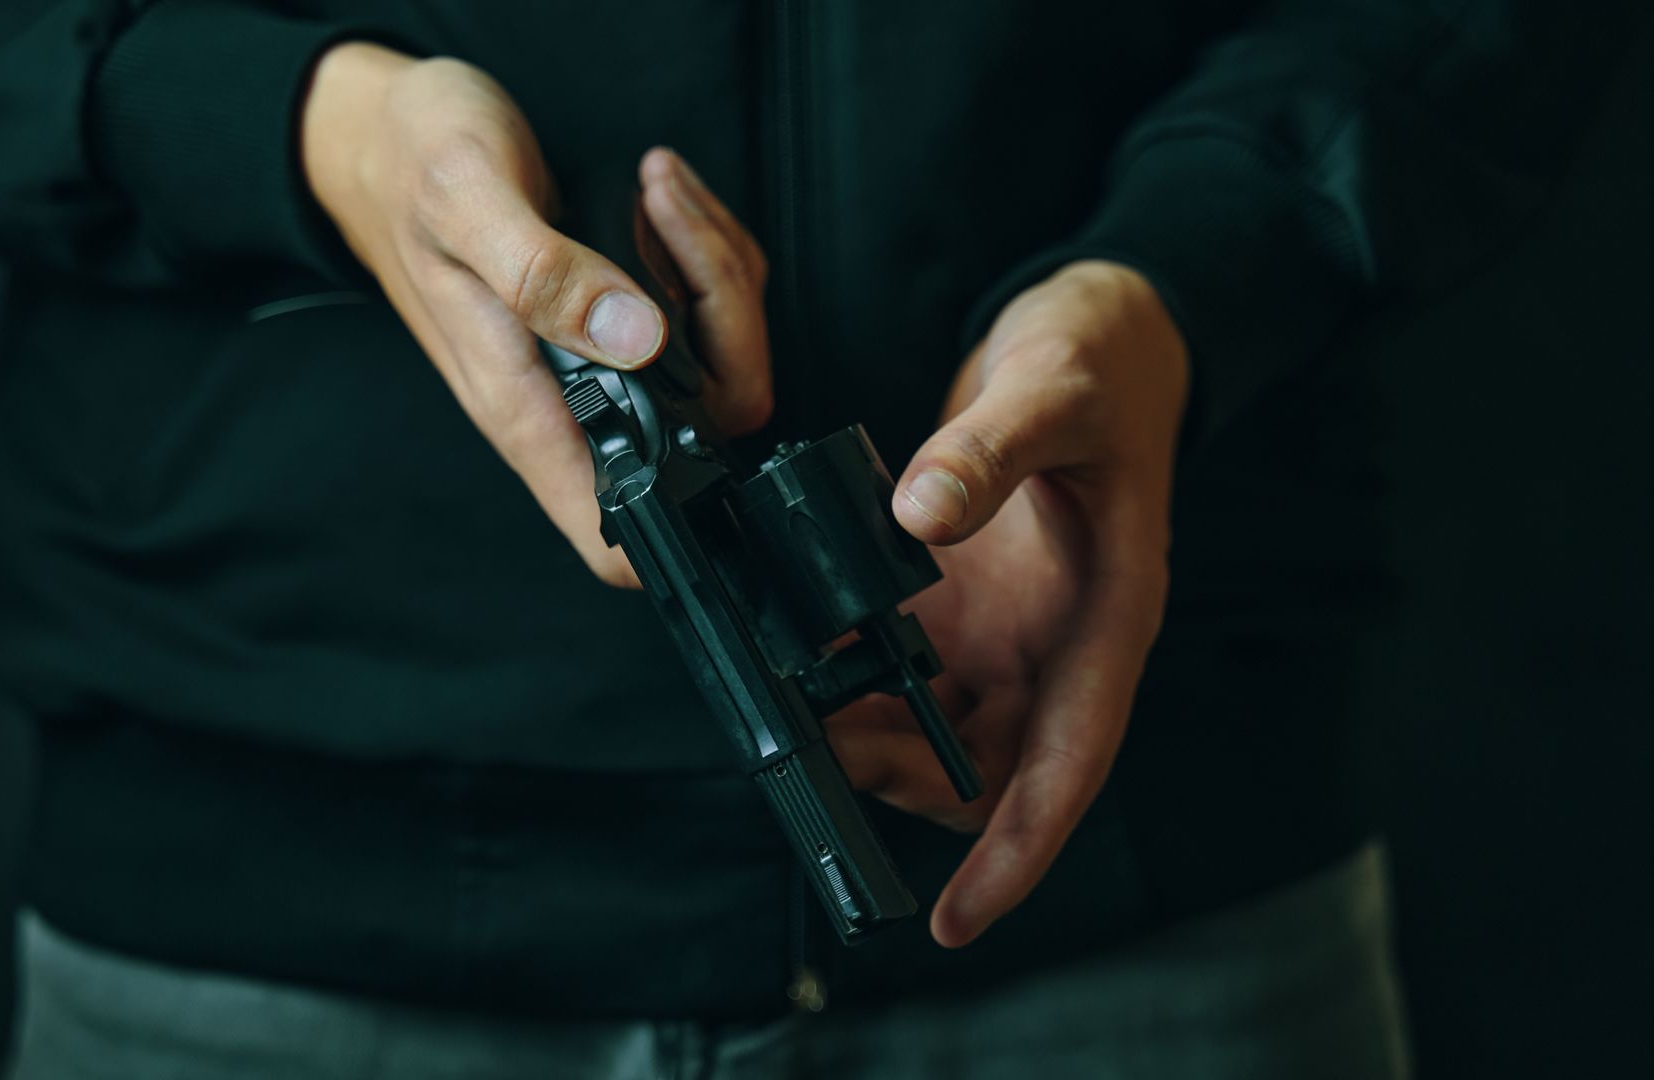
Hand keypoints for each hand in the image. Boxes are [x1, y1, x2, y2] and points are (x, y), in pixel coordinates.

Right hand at [300, 45, 770, 585]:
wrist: (380, 139)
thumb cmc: (411, 171)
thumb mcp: (467, 203)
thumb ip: (542, 275)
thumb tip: (634, 340)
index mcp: (527, 404)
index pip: (616, 528)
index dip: (682, 523)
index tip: (710, 414)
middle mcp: (571, 397)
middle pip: (715, 418)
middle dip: (729, 313)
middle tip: (674, 224)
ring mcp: (603, 358)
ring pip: (724, 355)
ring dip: (715, 259)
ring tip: (656, 191)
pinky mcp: (622, 316)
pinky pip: (709, 304)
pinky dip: (703, 242)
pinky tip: (657, 198)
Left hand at [828, 261, 1187, 946]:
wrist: (1102, 330)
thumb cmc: (1105, 364)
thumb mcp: (1052, 390)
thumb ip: (988, 452)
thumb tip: (917, 517)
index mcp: (1106, 621)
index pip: (1067, 767)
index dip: (1016, 853)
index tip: (958, 920)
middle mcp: (1055, 645)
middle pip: (985, 774)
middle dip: (902, 784)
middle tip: (822, 744)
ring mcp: (1006, 629)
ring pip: (937, 738)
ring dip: (870, 740)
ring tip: (801, 703)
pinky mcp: (961, 602)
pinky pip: (903, 674)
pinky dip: (854, 679)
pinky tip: (804, 652)